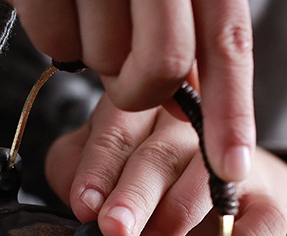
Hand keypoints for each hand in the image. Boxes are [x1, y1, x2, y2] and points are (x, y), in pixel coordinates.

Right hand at [8, 0, 254, 182]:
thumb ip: (190, 35)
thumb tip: (187, 104)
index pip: (228, 44)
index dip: (231, 113)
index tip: (232, 168)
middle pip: (164, 65)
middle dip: (144, 89)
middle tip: (125, 70)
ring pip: (106, 57)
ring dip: (97, 55)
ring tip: (90, 9)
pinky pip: (55, 40)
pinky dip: (56, 34)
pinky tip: (62, 1)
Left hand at [46, 95, 286, 235]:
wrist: (239, 201)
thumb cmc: (160, 185)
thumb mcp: (110, 173)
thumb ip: (81, 177)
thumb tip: (78, 200)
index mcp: (143, 108)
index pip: (117, 128)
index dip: (98, 167)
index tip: (85, 205)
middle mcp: (191, 124)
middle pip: (159, 153)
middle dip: (134, 194)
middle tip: (115, 230)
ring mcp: (234, 162)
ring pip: (207, 177)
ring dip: (176, 214)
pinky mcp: (269, 199)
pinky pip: (261, 221)